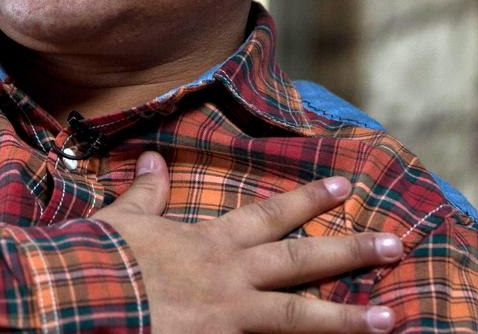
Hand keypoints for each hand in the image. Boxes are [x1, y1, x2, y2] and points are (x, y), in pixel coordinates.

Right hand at [92, 151, 401, 332]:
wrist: (81, 299)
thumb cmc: (102, 258)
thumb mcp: (125, 219)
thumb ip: (148, 194)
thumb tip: (154, 160)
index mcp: (211, 242)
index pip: (270, 216)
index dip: (308, 200)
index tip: (346, 186)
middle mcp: (230, 277)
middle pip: (301, 263)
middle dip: (350, 252)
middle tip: (395, 246)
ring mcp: (229, 318)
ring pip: (299, 317)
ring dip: (347, 319)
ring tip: (392, 320)